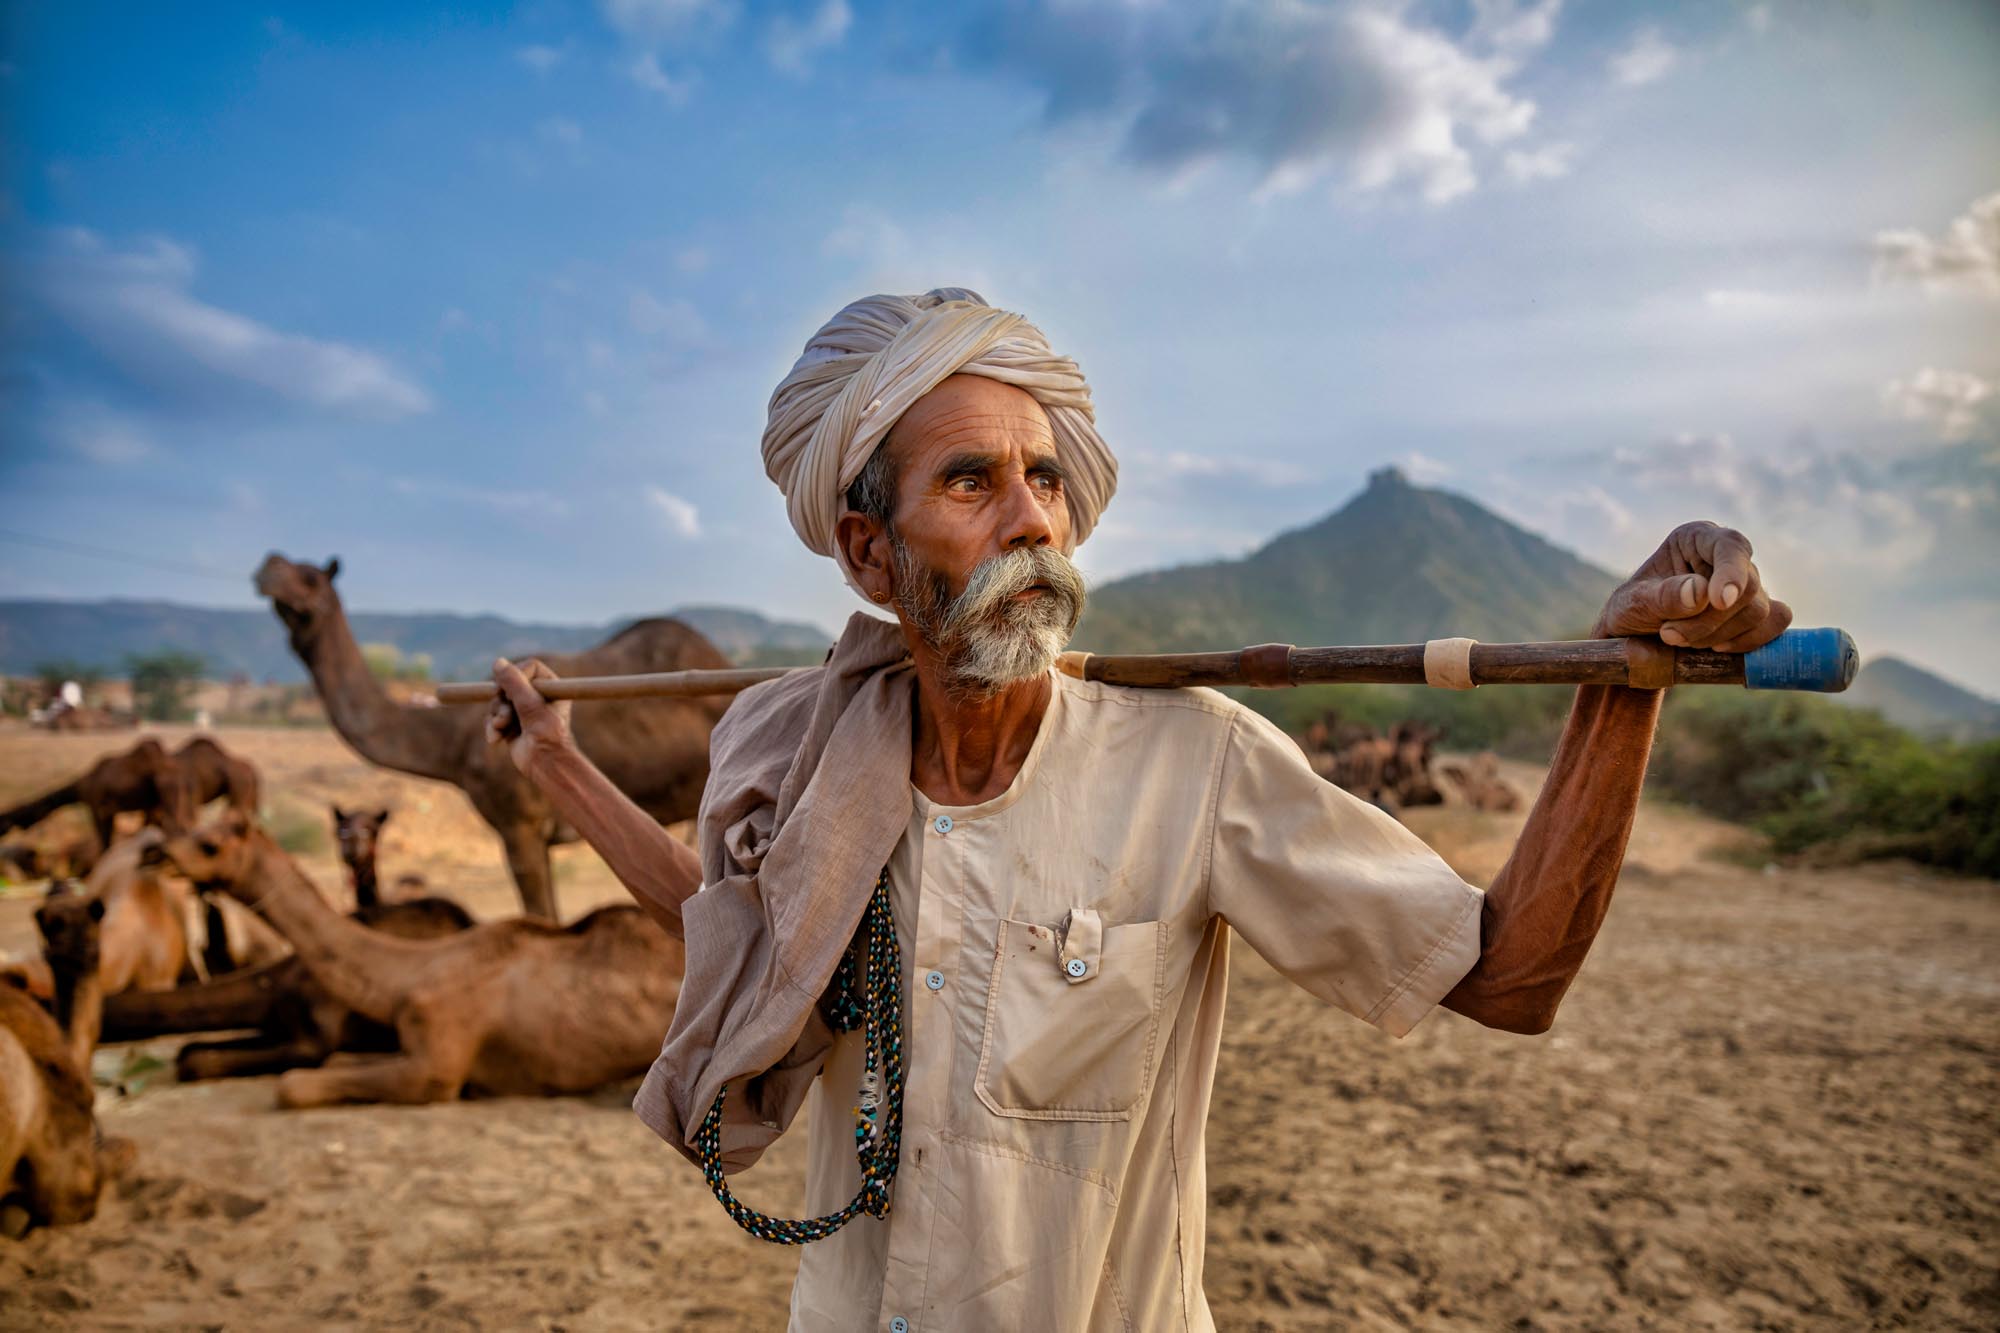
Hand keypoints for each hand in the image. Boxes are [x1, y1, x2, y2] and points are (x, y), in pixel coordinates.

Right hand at [486, 657, 573, 776]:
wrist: (545, 764)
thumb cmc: (547, 733)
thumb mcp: (529, 704)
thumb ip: (514, 682)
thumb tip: (497, 663)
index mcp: (550, 686)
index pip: (528, 667)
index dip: (515, 676)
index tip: (509, 690)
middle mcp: (537, 696)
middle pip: (508, 684)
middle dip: (502, 700)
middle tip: (506, 714)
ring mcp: (522, 710)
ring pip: (497, 701)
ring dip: (496, 715)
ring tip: (503, 727)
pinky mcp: (511, 724)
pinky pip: (492, 718)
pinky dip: (492, 727)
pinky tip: (496, 739)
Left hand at [1593, 521, 1792, 651]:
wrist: (1637, 639)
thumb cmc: (1631, 612)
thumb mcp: (1632, 604)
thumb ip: (1662, 596)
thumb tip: (1700, 592)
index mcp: (1695, 538)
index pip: (1730, 545)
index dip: (1731, 573)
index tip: (1721, 602)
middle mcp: (1726, 556)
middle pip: (1747, 586)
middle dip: (1709, 621)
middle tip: (1669, 635)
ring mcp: (1746, 583)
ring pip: (1759, 611)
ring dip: (1720, 636)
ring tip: (1680, 641)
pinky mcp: (1757, 610)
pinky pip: (1775, 623)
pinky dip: (1750, 641)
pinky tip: (1717, 649)